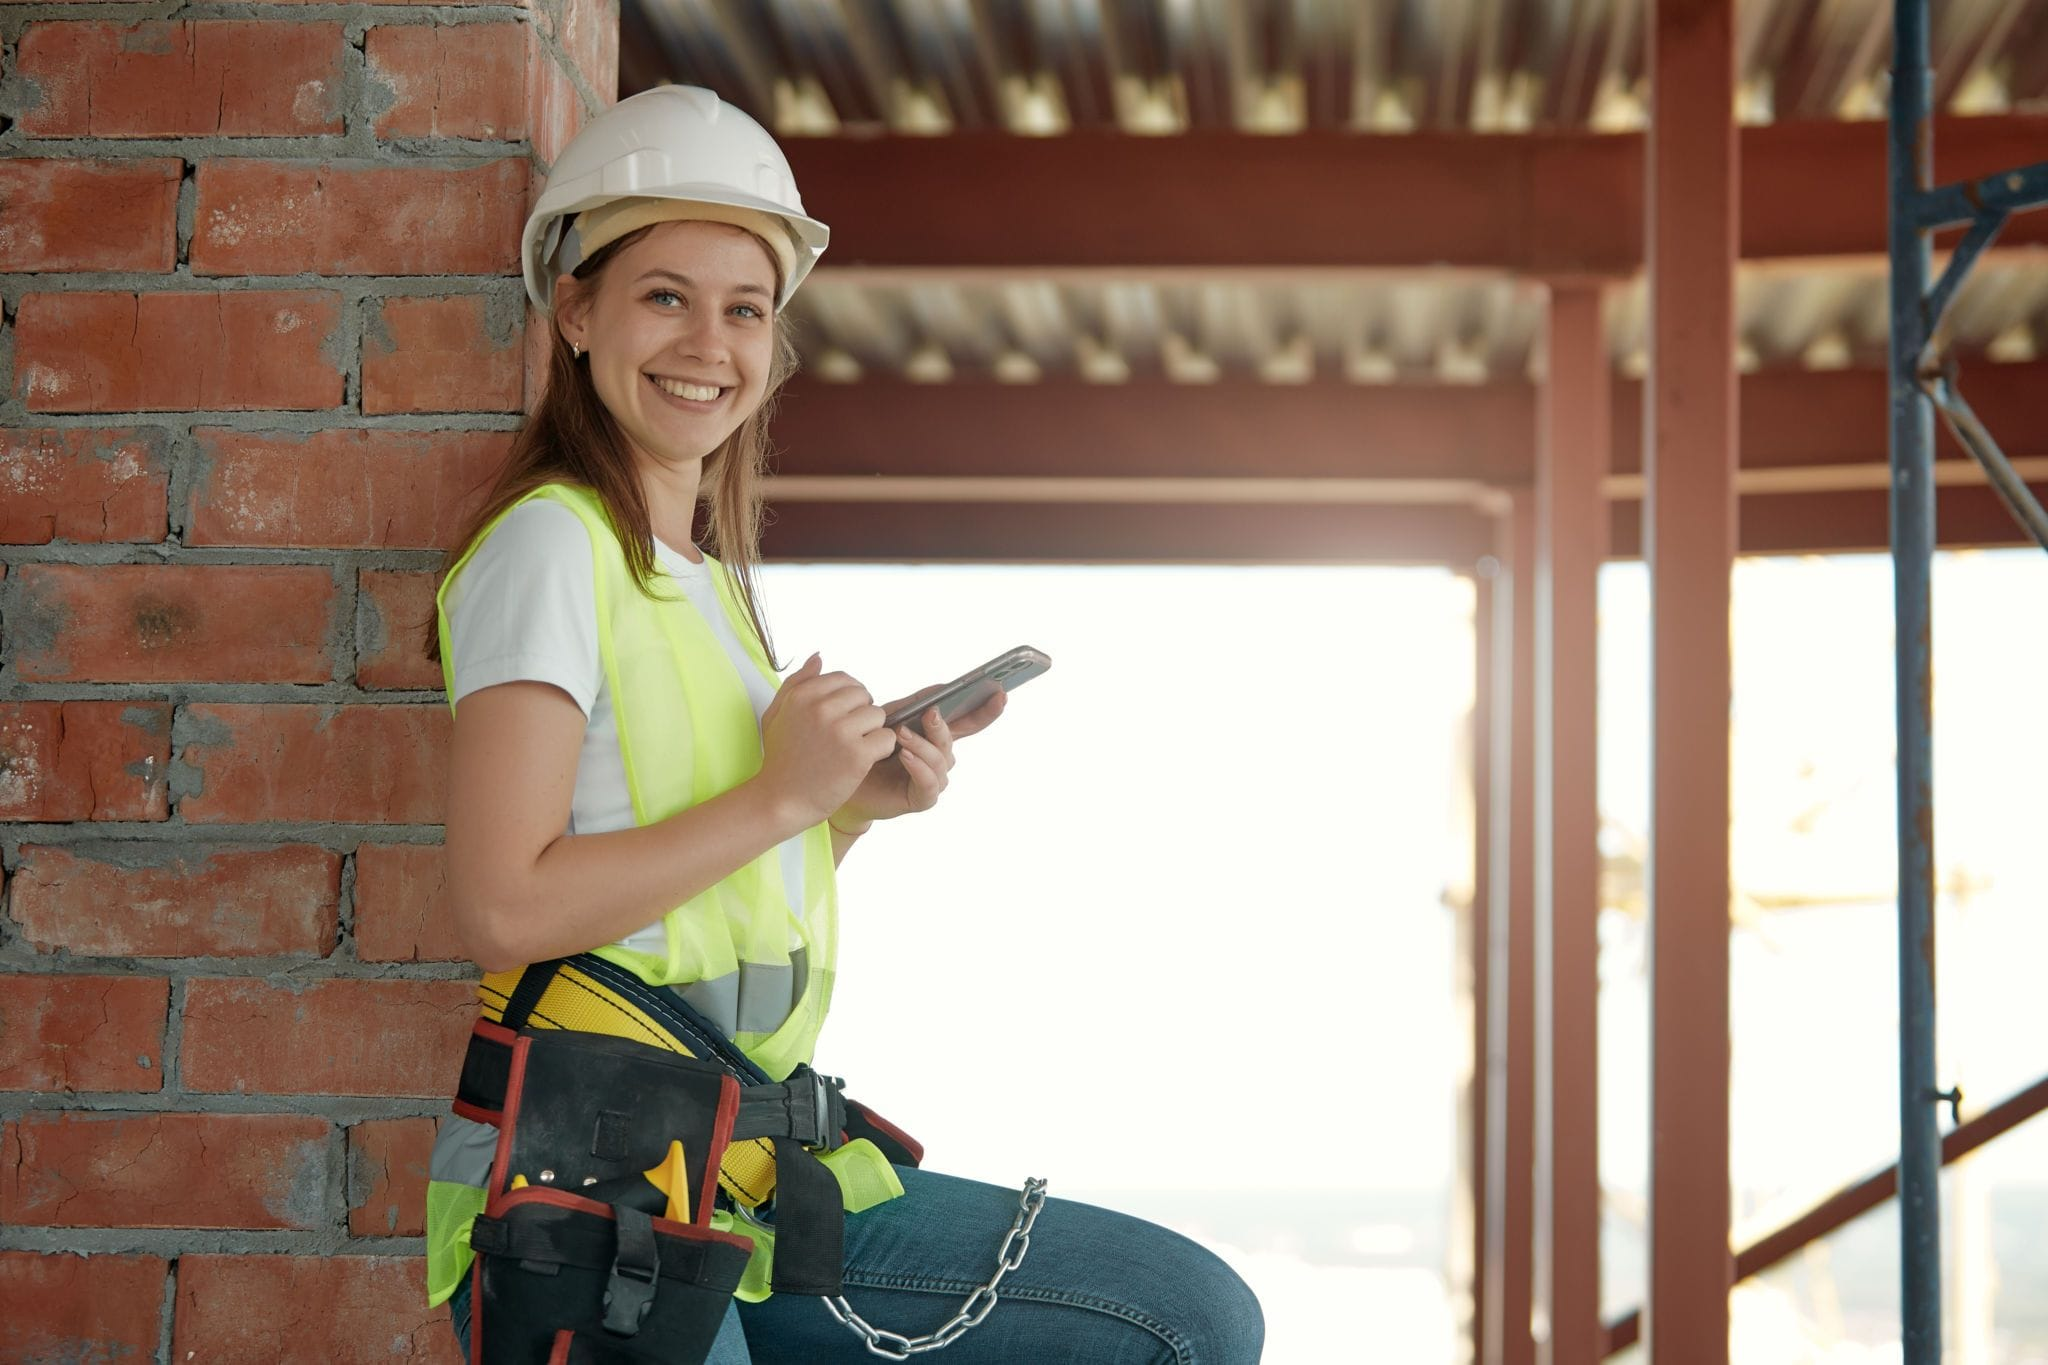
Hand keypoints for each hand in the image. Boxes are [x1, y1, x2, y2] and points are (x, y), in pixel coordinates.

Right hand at [757, 654, 899, 830]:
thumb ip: (797, 682)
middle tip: (848, 736)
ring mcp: (840, 730)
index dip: (849, 698)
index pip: (845, 680)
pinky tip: (862, 760)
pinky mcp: (857, 754)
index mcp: (803, 694)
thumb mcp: (776, 714)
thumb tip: (819, 657)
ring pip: (878, 715)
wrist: (781, 800)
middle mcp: (821, 708)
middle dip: (861, 714)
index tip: (841, 718)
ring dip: (871, 732)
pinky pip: (887, 738)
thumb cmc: (781, 758)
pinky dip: (880, 750)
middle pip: (864, 696)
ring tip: (853, 749)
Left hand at [833, 686, 1007, 830]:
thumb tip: (945, 687)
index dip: (987, 710)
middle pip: (952, 740)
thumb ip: (918, 704)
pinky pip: (929, 784)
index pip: (969, 722)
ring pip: (940, 760)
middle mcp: (940, 758)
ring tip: (901, 735)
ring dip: (923, 745)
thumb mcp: (892, 717)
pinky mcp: (922, 798)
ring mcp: (933, 779)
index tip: (1000, 692)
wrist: (845, 778)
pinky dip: (918, 768)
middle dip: (942, 727)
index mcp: (937, 737)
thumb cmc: (870, 747)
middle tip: (930, 713)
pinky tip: (905, 756)